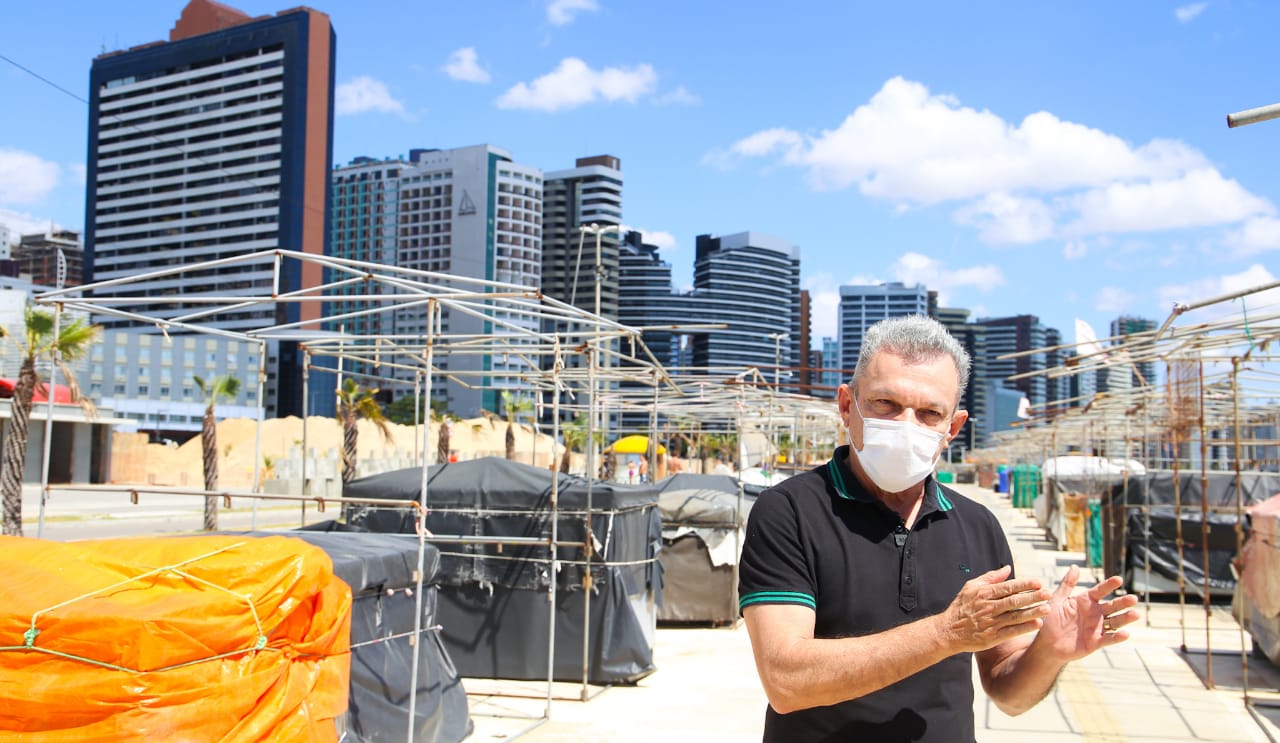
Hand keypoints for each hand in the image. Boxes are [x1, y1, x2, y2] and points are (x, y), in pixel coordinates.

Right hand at [937, 565, 1051, 653]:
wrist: (948, 631)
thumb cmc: (961, 607)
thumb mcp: (971, 587)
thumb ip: (990, 577)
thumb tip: (1008, 569)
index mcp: (983, 593)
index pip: (1008, 587)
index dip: (1024, 584)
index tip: (1038, 583)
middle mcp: (988, 607)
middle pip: (1014, 601)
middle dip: (1032, 597)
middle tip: (1047, 594)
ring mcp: (990, 623)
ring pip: (1015, 616)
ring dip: (1032, 612)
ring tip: (1047, 609)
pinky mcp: (992, 637)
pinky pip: (1011, 631)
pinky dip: (1024, 628)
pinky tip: (1037, 624)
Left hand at [1036, 565, 1139, 661]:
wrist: (1046, 643)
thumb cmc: (1050, 620)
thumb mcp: (1057, 600)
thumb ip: (1067, 584)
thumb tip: (1075, 566)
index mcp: (1086, 601)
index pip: (1100, 591)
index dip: (1109, 585)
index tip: (1119, 579)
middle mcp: (1095, 613)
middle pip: (1112, 606)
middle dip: (1123, 602)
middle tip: (1133, 598)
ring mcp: (1097, 628)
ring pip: (1115, 622)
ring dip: (1125, 619)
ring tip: (1135, 614)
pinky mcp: (1096, 642)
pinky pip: (1108, 639)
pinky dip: (1117, 637)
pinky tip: (1125, 634)